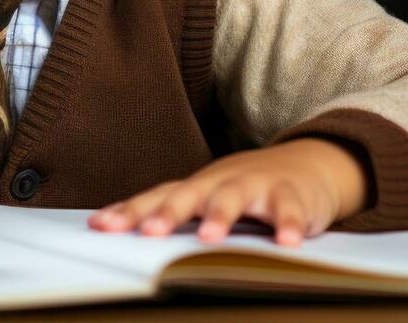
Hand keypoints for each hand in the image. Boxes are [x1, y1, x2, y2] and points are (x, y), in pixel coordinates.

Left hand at [87, 138, 370, 245]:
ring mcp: (256, 184)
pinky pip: (289, 209)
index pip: (157, 197)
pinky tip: (287, 244)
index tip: (101, 227)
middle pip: (190, 193)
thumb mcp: (206, 198)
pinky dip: (289, 225)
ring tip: (209, 239)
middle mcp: (220, 181)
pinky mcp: (291, 193)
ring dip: (221, 216)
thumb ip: (170, 213)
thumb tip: (114, 232)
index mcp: (196, 186)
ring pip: (235, 197)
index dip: (129, 211)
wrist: (306, 163)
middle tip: (149, 233)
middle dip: (168, 213)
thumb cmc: (243, 188)